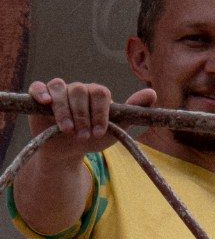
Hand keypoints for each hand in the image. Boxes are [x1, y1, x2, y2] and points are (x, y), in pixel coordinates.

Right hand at [30, 78, 156, 156]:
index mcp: (97, 94)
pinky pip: (38, 87)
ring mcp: (59, 92)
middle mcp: (78, 89)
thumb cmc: (93, 138)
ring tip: (68, 130)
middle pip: (80, 90)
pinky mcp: (40, 98)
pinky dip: (40, 92)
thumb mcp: (115, 129)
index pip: (100, 92)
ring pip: (60, 88)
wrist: (69, 151)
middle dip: (82, 115)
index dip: (100, 112)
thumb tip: (152, 93)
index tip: (99, 132)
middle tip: (82, 135)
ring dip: (64, 110)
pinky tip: (45, 102)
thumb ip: (132, 111)